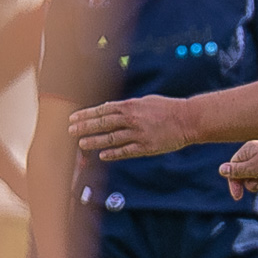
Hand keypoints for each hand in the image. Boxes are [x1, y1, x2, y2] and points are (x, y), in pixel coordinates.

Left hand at [70, 96, 192, 160]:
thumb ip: (127, 107)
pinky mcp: (146, 147)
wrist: (187, 120)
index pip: (103, 110)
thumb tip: (110, 109)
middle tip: (70, 131)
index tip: (73, 117)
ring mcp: (138, 134)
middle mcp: (131, 120)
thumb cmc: (167, 109)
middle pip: (103, 124)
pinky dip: (113, 153)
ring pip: (111, 138)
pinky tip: (102, 155)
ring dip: (94, 141)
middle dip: (84, 127)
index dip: (86, 114)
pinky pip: (125, 151)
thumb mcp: (145, 102)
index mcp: (130, 106)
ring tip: (81, 144)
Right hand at [219, 140, 257, 198]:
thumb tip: (221, 170)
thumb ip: (236, 170)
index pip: (232, 167)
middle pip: (244, 176)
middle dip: (252, 184)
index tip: (238, 196)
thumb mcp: (253, 168)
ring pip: (256, 181)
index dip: (234, 182)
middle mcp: (256, 154)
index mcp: (248, 150)